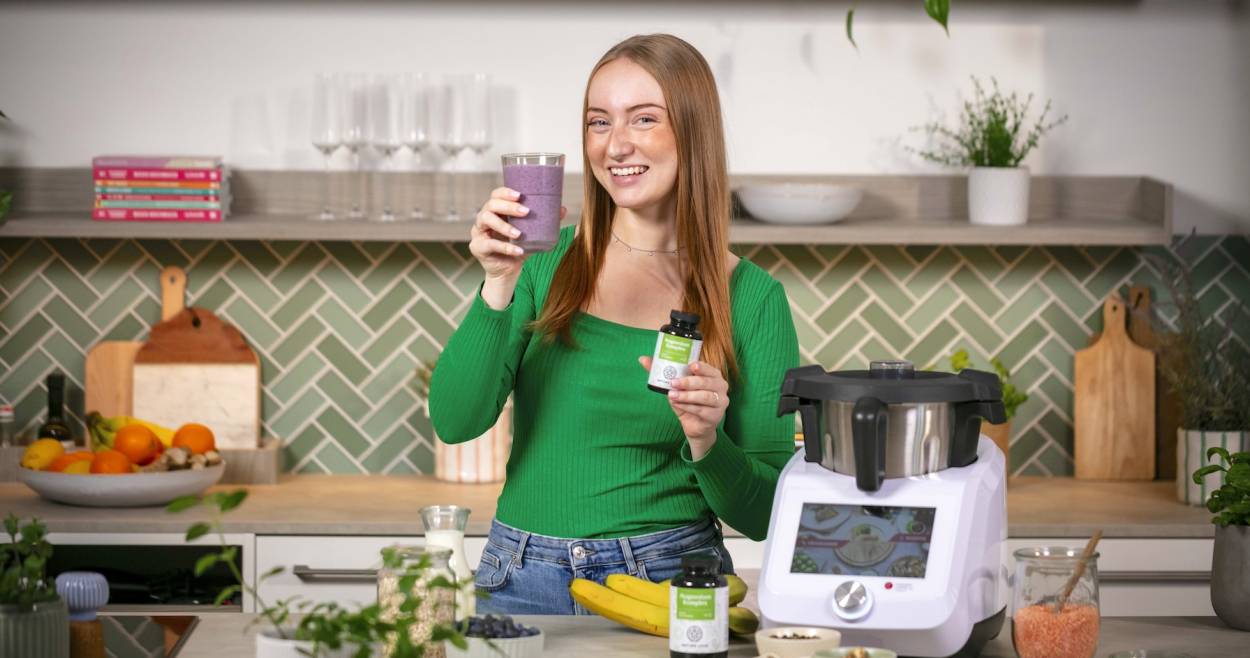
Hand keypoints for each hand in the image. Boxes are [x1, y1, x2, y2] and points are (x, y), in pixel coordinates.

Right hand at [469, 188, 565, 309]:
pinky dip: (505, 247)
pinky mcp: (478, 247)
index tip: (520, 195)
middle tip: (525, 211)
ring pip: (486, 219)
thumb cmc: (519, 247)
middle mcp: (484, 217)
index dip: (505, 192)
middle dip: (508, 206)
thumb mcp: (534, 234)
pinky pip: (490, 244)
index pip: (496, 195)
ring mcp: (479, 232)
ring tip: (519, 233)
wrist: (509, 271)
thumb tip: (563, 209)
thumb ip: (546, 221)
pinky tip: (518, 250)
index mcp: (496, 210)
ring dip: (503, 225)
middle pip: (490, 204)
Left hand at [638, 358, 728, 459]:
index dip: (701, 366)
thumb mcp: (676, 387)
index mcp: (713, 376)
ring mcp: (720, 402)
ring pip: (705, 396)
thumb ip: (663, 372)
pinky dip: (688, 407)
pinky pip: (701, 410)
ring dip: (687, 395)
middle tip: (673, 382)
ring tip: (672, 395)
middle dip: (688, 382)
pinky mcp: (715, 416)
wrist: (696, 426)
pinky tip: (678, 404)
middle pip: (706, 382)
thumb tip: (643, 359)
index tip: (690, 365)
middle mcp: (721, 387)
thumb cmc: (688, 402)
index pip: (709, 368)